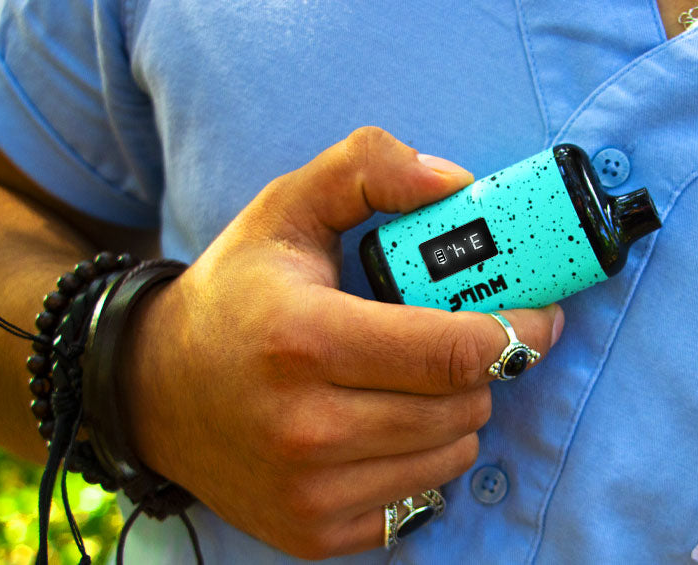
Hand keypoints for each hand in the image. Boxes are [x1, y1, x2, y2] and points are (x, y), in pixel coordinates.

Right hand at [119, 127, 563, 558]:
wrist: (154, 391)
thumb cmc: (234, 294)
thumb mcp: (287, 207)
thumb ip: (368, 169)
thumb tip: (456, 183)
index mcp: (305, 340)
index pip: (452, 351)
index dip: (518, 331)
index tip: (542, 316)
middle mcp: (305, 428)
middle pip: (462, 406)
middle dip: (481, 368)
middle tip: (459, 341)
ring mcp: (309, 492)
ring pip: (452, 457)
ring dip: (456, 414)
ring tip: (414, 381)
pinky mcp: (313, 532)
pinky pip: (422, 501)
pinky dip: (423, 461)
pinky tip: (386, 427)